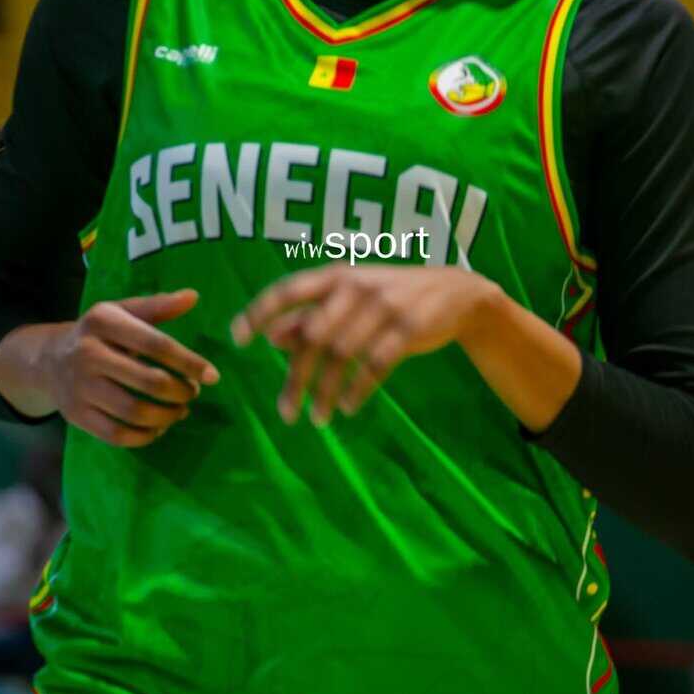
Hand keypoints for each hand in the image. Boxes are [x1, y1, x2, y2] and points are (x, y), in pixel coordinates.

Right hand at [37, 289, 218, 446]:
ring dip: (166, 416)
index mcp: (103, 321)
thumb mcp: (122, 311)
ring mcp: (80, 387)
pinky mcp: (76, 415)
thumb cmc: (98, 333)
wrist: (48, 359)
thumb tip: (193, 296)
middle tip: (192, 393)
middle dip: (180, 392)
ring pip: (134, 412)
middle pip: (149, 382)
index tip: (212, 376)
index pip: (156, 344)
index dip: (188, 362)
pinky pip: (117, 435)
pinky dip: (144, 436)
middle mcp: (88, 353)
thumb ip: (157, 306)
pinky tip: (158, 427)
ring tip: (180, 410)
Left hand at [231, 265, 503, 425]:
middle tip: (285, 413)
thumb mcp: (351, 297)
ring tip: (317, 418)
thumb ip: (312, 315)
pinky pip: (375, 365)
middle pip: (314, 336)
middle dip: (296, 378)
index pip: (289, 290)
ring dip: (326, 391)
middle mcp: (356, 286)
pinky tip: (349, 408)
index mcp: (336, 275)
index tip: (237, 339)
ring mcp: (385, 306)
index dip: (260, 312)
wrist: (457, 293)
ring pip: (343, 355)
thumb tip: (271, 337)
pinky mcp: (409, 327)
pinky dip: (358, 390)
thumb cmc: (391, 295)